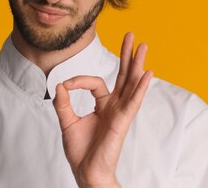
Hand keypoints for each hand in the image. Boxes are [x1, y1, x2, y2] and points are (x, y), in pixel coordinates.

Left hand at [53, 32, 152, 187]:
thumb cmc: (81, 151)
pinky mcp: (123, 121)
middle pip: (124, 75)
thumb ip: (64, 103)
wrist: (86, 172)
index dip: (79, 80)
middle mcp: (115, 106)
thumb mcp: (67, 122)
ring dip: (137, 63)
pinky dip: (141, 87)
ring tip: (143, 46)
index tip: (65, 85)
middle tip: (132, 35)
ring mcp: (121, 112)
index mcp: (104, 105)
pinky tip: (147, 73)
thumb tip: (60, 84)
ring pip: (132, 83)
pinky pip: (133, 101)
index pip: (96, 82)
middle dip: (127, 54)